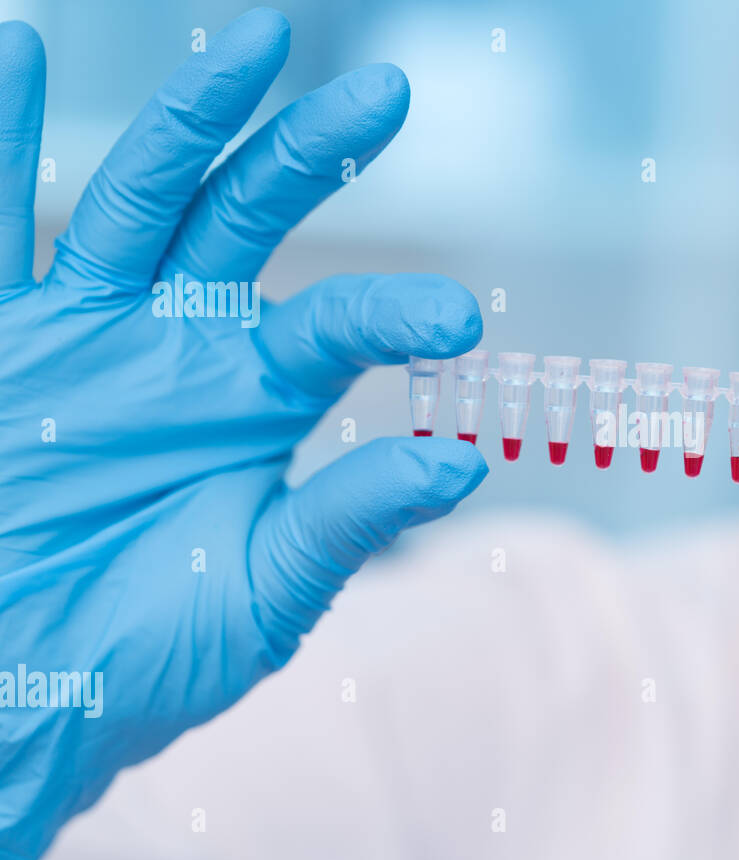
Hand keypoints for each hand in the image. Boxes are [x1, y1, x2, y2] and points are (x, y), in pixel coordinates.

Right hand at [0, 8, 486, 859]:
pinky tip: (15, 46)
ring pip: (141, 198)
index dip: (398, 312)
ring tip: (256, 41)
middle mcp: (181, 341)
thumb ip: (351, 520)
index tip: (462, 320)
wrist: (21, 688)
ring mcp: (86, 327)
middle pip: (252, 218)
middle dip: (312, 153)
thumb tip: (466, 464)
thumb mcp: (267, 591)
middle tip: (386, 92)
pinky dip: (0, 140)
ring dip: (191, 118)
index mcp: (258, 397)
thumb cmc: (148, 652)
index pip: (340, 324)